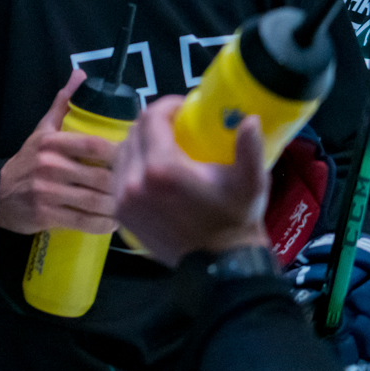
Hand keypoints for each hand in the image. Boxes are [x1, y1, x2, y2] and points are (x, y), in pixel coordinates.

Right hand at [0, 70, 120, 236]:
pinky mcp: (47, 215)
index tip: (134, 159)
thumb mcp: (42, 131)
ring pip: (95, 201)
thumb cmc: (27, 161)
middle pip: (100, 176)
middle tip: (135, 187)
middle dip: (121, 185)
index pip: (94, 144)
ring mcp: (47, 192)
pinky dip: (104, 224)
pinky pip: (85, 222)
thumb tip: (80, 74)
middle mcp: (49, 165)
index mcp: (51, 142)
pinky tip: (113, 221)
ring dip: (116, 206)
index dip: (120, 153)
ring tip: (128, 205)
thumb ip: (63, 104)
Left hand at [110, 95, 268, 266]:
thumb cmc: (235, 219)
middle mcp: (135, 180)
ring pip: (122, 152)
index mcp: (162, 168)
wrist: (220, 263)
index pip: (151, 119)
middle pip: (134, 133)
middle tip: (174, 126)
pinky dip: (131, 165)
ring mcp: (123, 198)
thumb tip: (251, 119)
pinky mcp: (120, 212)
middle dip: (153, 123)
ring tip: (162, 146)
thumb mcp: (249, 183)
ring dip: (140, 143)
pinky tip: (149, 168)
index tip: (182, 108)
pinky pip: (118, 176)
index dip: (166, 106)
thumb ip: (249, 148)